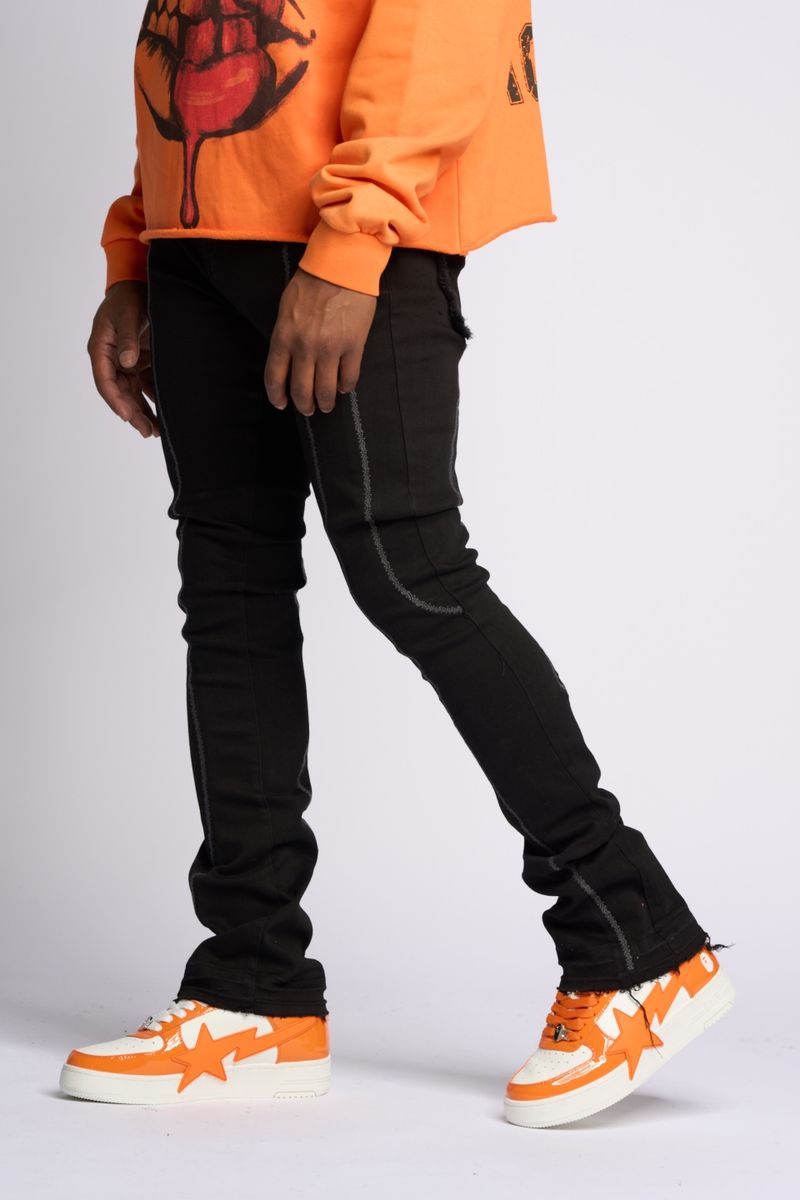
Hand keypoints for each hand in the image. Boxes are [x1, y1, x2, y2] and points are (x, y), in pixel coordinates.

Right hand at [87, 280, 158, 437]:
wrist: (139, 285)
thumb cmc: (129, 297)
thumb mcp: (128, 315)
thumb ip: (127, 338)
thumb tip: (127, 363)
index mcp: (100, 348)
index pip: (105, 381)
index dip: (116, 401)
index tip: (127, 416)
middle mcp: (111, 359)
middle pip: (120, 393)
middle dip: (133, 414)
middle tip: (147, 432)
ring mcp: (126, 362)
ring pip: (133, 393)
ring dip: (143, 411)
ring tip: (156, 431)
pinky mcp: (140, 362)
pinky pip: (145, 385)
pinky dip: (153, 399)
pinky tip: (163, 414)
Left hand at [265, 267, 376, 414]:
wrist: (341, 265)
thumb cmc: (312, 283)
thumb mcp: (287, 308)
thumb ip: (285, 336)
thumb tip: (288, 361)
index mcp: (284, 336)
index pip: (275, 377)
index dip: (277, 396)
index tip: (281, 404)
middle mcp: (305, 347)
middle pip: (301, 390)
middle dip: (304, 405)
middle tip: (308, 409)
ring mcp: (330, 348)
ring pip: (325, 390)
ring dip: (325, 403)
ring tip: (327, 405)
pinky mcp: (353, 346)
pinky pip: (348, 378)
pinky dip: (345, 387)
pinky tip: (343, 387)